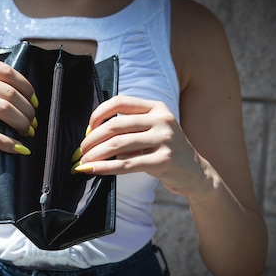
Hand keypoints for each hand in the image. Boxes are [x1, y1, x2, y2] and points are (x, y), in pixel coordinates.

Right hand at [0, 16, 37, 153]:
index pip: (7, 72)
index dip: (27, 88)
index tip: (35, 101)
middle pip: (8, 92)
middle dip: (28, 109)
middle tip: (35, 121)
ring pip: (0, 110)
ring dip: (21, 123)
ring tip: (29, 133)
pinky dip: (3, 141)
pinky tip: (16, 149)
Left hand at [75, 95, 209, 196]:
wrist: (195, 173)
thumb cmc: (164, 151)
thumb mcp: (151, 131)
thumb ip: (128, 128)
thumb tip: (90, 135)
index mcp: (156, 107)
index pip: (121, 102)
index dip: (100, 113)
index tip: (88, 127)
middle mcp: (162, 119)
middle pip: (116, 125)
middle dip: (92, 138)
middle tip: (80, 150)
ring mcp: (165, 139)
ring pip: (119, 144)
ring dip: (95, 154)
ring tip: (83, 161)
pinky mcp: (165, 160)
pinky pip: (127, 163)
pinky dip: (106, 167)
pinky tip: (93, 170)